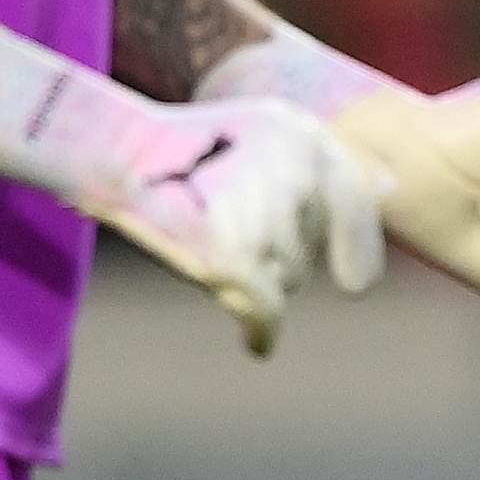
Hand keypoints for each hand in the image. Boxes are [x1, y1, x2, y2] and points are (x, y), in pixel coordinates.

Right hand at [106, 96, 389, 355]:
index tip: (355, 282)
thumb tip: (360, 273)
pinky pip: (267, 311)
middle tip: (223, 227)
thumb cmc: (183, 148)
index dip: (356, 246)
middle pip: (308, 247)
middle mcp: (298, 172)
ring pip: (288, 278)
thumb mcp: (259, 133)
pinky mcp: (233, 259)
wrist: (118, 149)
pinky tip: (258, 345)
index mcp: (304, 137)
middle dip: (278, 253)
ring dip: (256, 276)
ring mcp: (269, 216)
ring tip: (205, 240)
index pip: (352, 201)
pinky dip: (261, 330)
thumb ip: (314, 177)